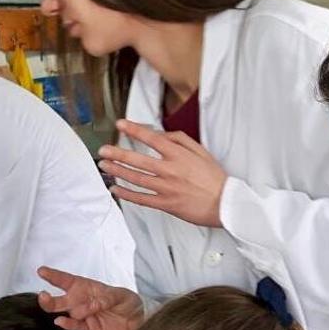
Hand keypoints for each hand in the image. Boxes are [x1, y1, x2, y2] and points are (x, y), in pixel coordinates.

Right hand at [37, 266, 143, 329]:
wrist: (137, 321)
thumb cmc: (127, 302)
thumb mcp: (120, 295)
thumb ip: (106, 298)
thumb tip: (93, 305)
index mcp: (86, 287)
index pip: (66, 280)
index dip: (53, 276)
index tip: (41, 271)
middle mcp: (80, 301)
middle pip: (59, 300)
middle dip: (48, 299)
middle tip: (43, 296)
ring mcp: (82, 315)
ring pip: (64, 313)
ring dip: (59, 311)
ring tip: (59, 312)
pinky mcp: (88, 328)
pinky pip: (75, 327)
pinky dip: (68, 325)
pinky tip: (60, 322)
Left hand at [98, 119, 226, 227]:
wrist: (225, 203)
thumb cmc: (214, 178)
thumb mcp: (201, 152)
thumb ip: (180, 141)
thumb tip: (161, 135)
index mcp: (179, 155)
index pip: (151, 138)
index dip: (134, 130)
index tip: (120, 125)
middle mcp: (170, 170)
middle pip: (137, 159)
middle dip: (116, 154)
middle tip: (103, 150)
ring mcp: (166, 188)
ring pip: (135, 178)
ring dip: (117, 171)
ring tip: (104, 166)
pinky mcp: (165, 204)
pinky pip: (141, 198)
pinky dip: (126, 194)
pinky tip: (115, 189)